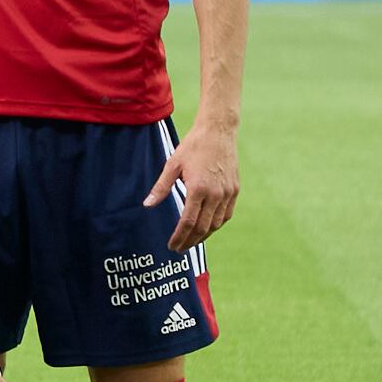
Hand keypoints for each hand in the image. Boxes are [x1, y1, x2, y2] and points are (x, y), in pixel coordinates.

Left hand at [145, 120, 237, 250]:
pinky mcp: (234, 190)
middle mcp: (215, 194)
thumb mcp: (172, 165)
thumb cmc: (192, 147)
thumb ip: (161, 188)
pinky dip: (216, 225)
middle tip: (179, 249)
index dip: (179, 237)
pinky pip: (226, 215)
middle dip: (190, 241)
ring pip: (216, 224)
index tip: (172, 246)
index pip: (188, 222)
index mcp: (198, 189)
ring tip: (191, 242)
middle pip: (202, 227)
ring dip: (203, 236)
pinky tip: (207, 228)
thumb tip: (147, 205)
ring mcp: (227, 193)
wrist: (218, 133)